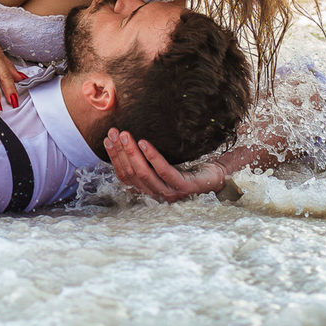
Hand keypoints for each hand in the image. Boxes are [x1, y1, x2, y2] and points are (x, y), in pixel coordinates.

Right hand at [103, 129, 226, 201]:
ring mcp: (169, 192)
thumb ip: (148, 157)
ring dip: (131, 153)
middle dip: (120, 151)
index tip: (108, 139)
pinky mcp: (182, 187)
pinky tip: (144, 143)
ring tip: (125, 135)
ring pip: (143, 173)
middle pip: (131, 173)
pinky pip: (163, 171)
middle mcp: (156, 193)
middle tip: (114, 132)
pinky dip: (152, 157)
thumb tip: (130, 136)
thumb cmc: (190, 166)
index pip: (125, 175)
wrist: (217, 175)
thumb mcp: (165, 162)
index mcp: (149, 188)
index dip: (114, 157)